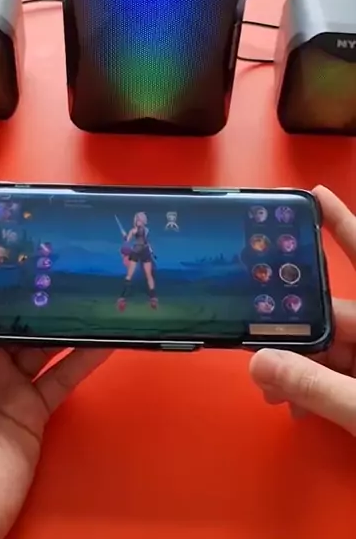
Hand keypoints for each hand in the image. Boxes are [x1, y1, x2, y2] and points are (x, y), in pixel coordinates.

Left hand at [0, 276, 110, 538]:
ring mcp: (7, 385)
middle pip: (14, 318)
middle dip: (38, 293)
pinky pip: (62, 378)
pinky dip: (85, 360)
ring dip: (67, 323)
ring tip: (93, 295)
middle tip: (68, 263)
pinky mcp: (31, 411)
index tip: (22, 246)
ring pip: (43, 343)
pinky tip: (106, 340)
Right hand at [250, 185, 355, 434]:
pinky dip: (320, 387)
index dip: (341, 224)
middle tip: (256, 348)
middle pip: (337, 316)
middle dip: (293, 332)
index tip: (313, 194)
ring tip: (273, 392)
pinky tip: (298, 406)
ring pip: (337, 350)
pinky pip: (346, 375)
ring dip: (302, 368)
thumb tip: (260, 363)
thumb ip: (318, 387)